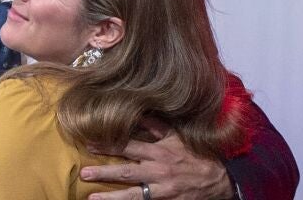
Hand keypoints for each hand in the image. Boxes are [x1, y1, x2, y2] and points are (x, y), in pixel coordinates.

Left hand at [81, 119, 233, 199]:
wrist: (220, 178)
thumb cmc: (195, 154)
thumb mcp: (177, 135)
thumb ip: (155, 125)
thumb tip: (137, 111)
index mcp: (159, 151)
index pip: (128, 146)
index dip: (108, 145)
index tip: (89, 144)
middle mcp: (158, 171)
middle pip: (126, 172)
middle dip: (104, 172)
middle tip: (83, 172)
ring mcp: (162, 190)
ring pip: (133, 195)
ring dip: (111, 197)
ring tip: (91, 198)